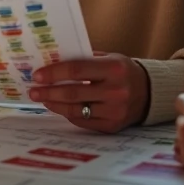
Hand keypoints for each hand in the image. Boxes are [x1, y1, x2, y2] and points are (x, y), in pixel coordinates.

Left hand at [28, 52, 148, 132]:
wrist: (150, 93)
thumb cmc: (122, 71)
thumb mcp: (109, 58)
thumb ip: (84, 59)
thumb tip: (51, 61)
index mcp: (114, 69)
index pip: (77, 70)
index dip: (54, 73)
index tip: (37, 75)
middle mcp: (116, 91)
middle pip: (73, 93)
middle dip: (49, 92)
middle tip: (33, 90)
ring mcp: (115, 111)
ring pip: (76, 110)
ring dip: (54, 105)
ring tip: (42, 98)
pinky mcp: (112, 126)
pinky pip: (83, 122)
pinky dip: (68, 114)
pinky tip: (58, 107)